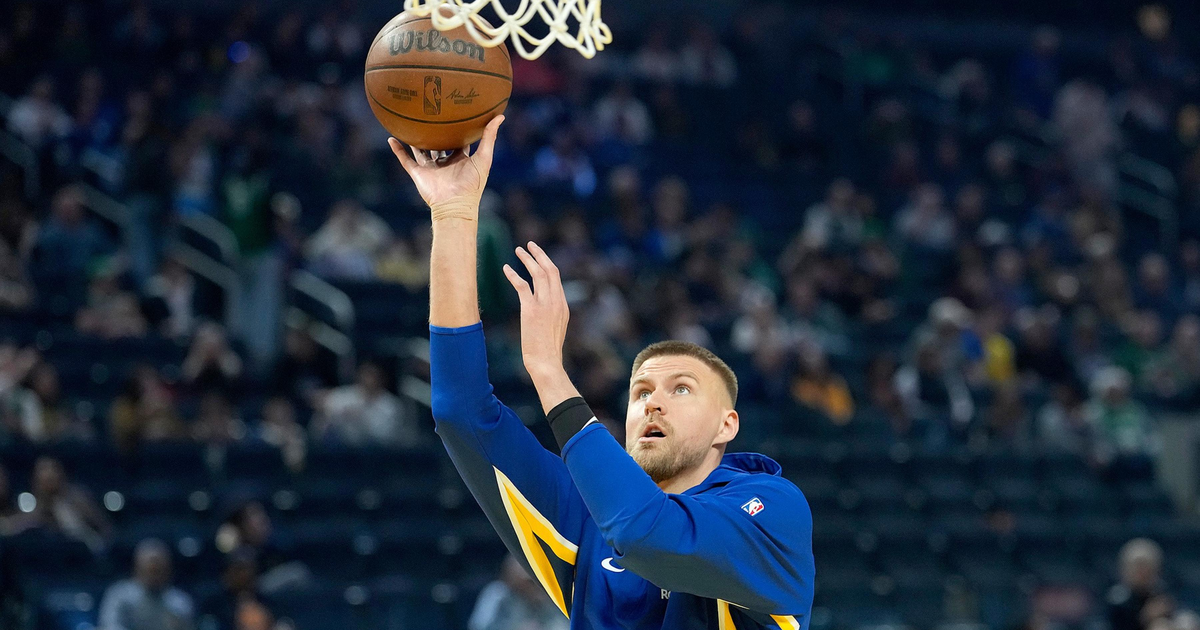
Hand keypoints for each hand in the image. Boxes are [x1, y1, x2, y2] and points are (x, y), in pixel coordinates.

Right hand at [388, 116, 503, 208]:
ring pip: (421, 151)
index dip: (458, 129)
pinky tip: (391, 138)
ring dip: (415, 140)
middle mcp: (445, 163)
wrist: (455, 205)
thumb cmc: (473, 184)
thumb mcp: (484, 157)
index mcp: (461, 160)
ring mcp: (430, 169)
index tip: (456, 114)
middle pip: (439, 145)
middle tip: (431, 114)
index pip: (459, 142)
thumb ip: (490, 137)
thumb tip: (501, 115)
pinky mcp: (418, 174)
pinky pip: (405, 160)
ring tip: (408, 124)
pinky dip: (398, 150)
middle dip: (435, 133)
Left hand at [502, 241, 569, 381]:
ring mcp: (545, 305)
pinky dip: (513, 275)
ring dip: (527, 259)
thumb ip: (552, 314)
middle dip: (539, 254)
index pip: (556, 277)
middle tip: (529, 244)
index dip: (546, 263)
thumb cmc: (548, 351)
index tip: (538, 255)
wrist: (547, 362)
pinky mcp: (531, 311)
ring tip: (518, 250)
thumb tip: (542, 309)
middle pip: (550, 270)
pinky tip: (506, 268)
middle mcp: (556, 301)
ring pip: (538, 273)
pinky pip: (522, 286)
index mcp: (563, 305)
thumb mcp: (555, 329)